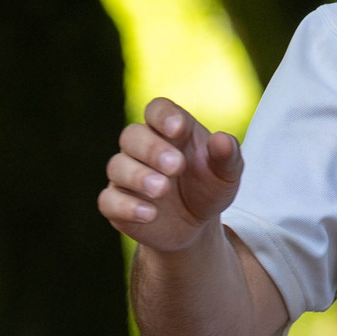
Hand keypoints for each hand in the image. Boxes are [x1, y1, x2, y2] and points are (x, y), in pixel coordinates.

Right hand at [101, 96, 242, 252]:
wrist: (196, 226)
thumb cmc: (209, 187)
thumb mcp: (227, 174)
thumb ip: (227, 155)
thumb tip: (222, 140)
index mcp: (170, 131)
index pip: (157, 110)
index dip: (164, 116)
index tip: (178, 128)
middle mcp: (143, 148)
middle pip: (132, 135)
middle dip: (152, 149)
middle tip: (176, 166)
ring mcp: (126, 175)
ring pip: (118, 166)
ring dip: (138, 176)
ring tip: (162, 189)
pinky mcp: (117, 203)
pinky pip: (109, 200)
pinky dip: (126, 206)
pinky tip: (149, 214)